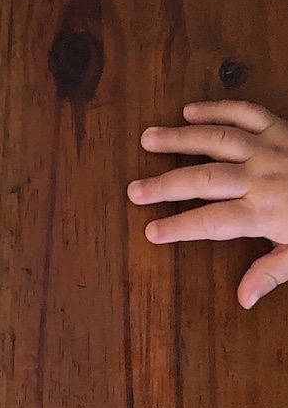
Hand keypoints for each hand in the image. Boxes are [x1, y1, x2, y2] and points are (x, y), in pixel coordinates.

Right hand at [127, 102, 287, 307]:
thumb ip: (272, 272)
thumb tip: (242, 298)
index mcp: (265, 212)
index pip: (211, 221)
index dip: (178, 227)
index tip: (151, 230)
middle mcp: (261, 177)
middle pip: (202, 179)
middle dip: (164, 185)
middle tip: (134, 190)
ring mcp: (270, 148)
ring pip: (216, 139)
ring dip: (179, 138)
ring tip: (148, 139)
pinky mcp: (281, 128)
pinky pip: (246, 112)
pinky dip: (218, 108)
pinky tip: (191, 110)